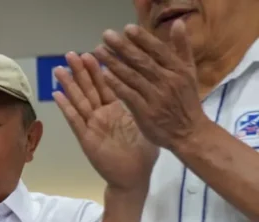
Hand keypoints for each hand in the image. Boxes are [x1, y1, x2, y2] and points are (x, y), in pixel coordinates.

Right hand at [53, 51, 157, 192]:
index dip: (99, 69)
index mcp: (117, 110)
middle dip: (80, 71)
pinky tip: (57, 95)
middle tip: (71, 54)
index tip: (92, 52)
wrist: (134, 178)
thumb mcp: (145, 123)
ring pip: (79, 101)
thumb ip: (140, 104)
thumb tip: (145, 83)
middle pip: (89, 89)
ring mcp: (92, 127)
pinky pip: (75, 120)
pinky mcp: (86, 139)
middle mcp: (102, 116)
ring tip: (59, 69)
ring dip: (69, 85)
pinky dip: (66, 107)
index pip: (106, 85)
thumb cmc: (142, 155)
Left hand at [94, 20, 204, 150]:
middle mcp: (168, 81)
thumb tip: (178, 23)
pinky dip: (116, 84)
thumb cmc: (186, 100)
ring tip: (98, 52)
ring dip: (114, 63)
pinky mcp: (145, 112)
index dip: (142, 38)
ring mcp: (156, 97)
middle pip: (142, 61)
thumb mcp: (190, 72)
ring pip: (132, 76)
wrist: (188, 133)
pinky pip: (128, 95)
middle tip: (105, 35)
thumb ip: (182, 48)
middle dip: (122, 47)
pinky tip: (104, 75)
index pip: (158, 50)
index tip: (126, 28)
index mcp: (178, 69)